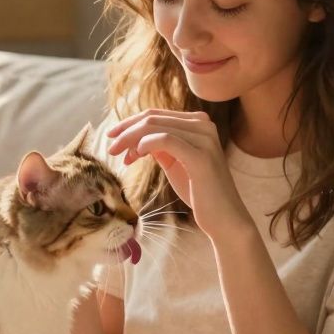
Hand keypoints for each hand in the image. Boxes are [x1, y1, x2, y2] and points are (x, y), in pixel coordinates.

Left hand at [106, 109, 251, 240]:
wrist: (223, 218)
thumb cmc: (199, 192)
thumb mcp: (176, 163)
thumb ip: (160, 147)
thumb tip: (135, 140)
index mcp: (198, 124)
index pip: (156, 115)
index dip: (130, 123)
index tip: (113, 137)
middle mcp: (203, 125)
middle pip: (153, 118)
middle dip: (126, 130)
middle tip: (110, 147)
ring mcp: (204, 138)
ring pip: (155, 127)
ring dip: (130, 138)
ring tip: (119, 154)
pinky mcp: (201, 155)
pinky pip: (166, 140)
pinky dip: (146, 144)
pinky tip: (136, 155)